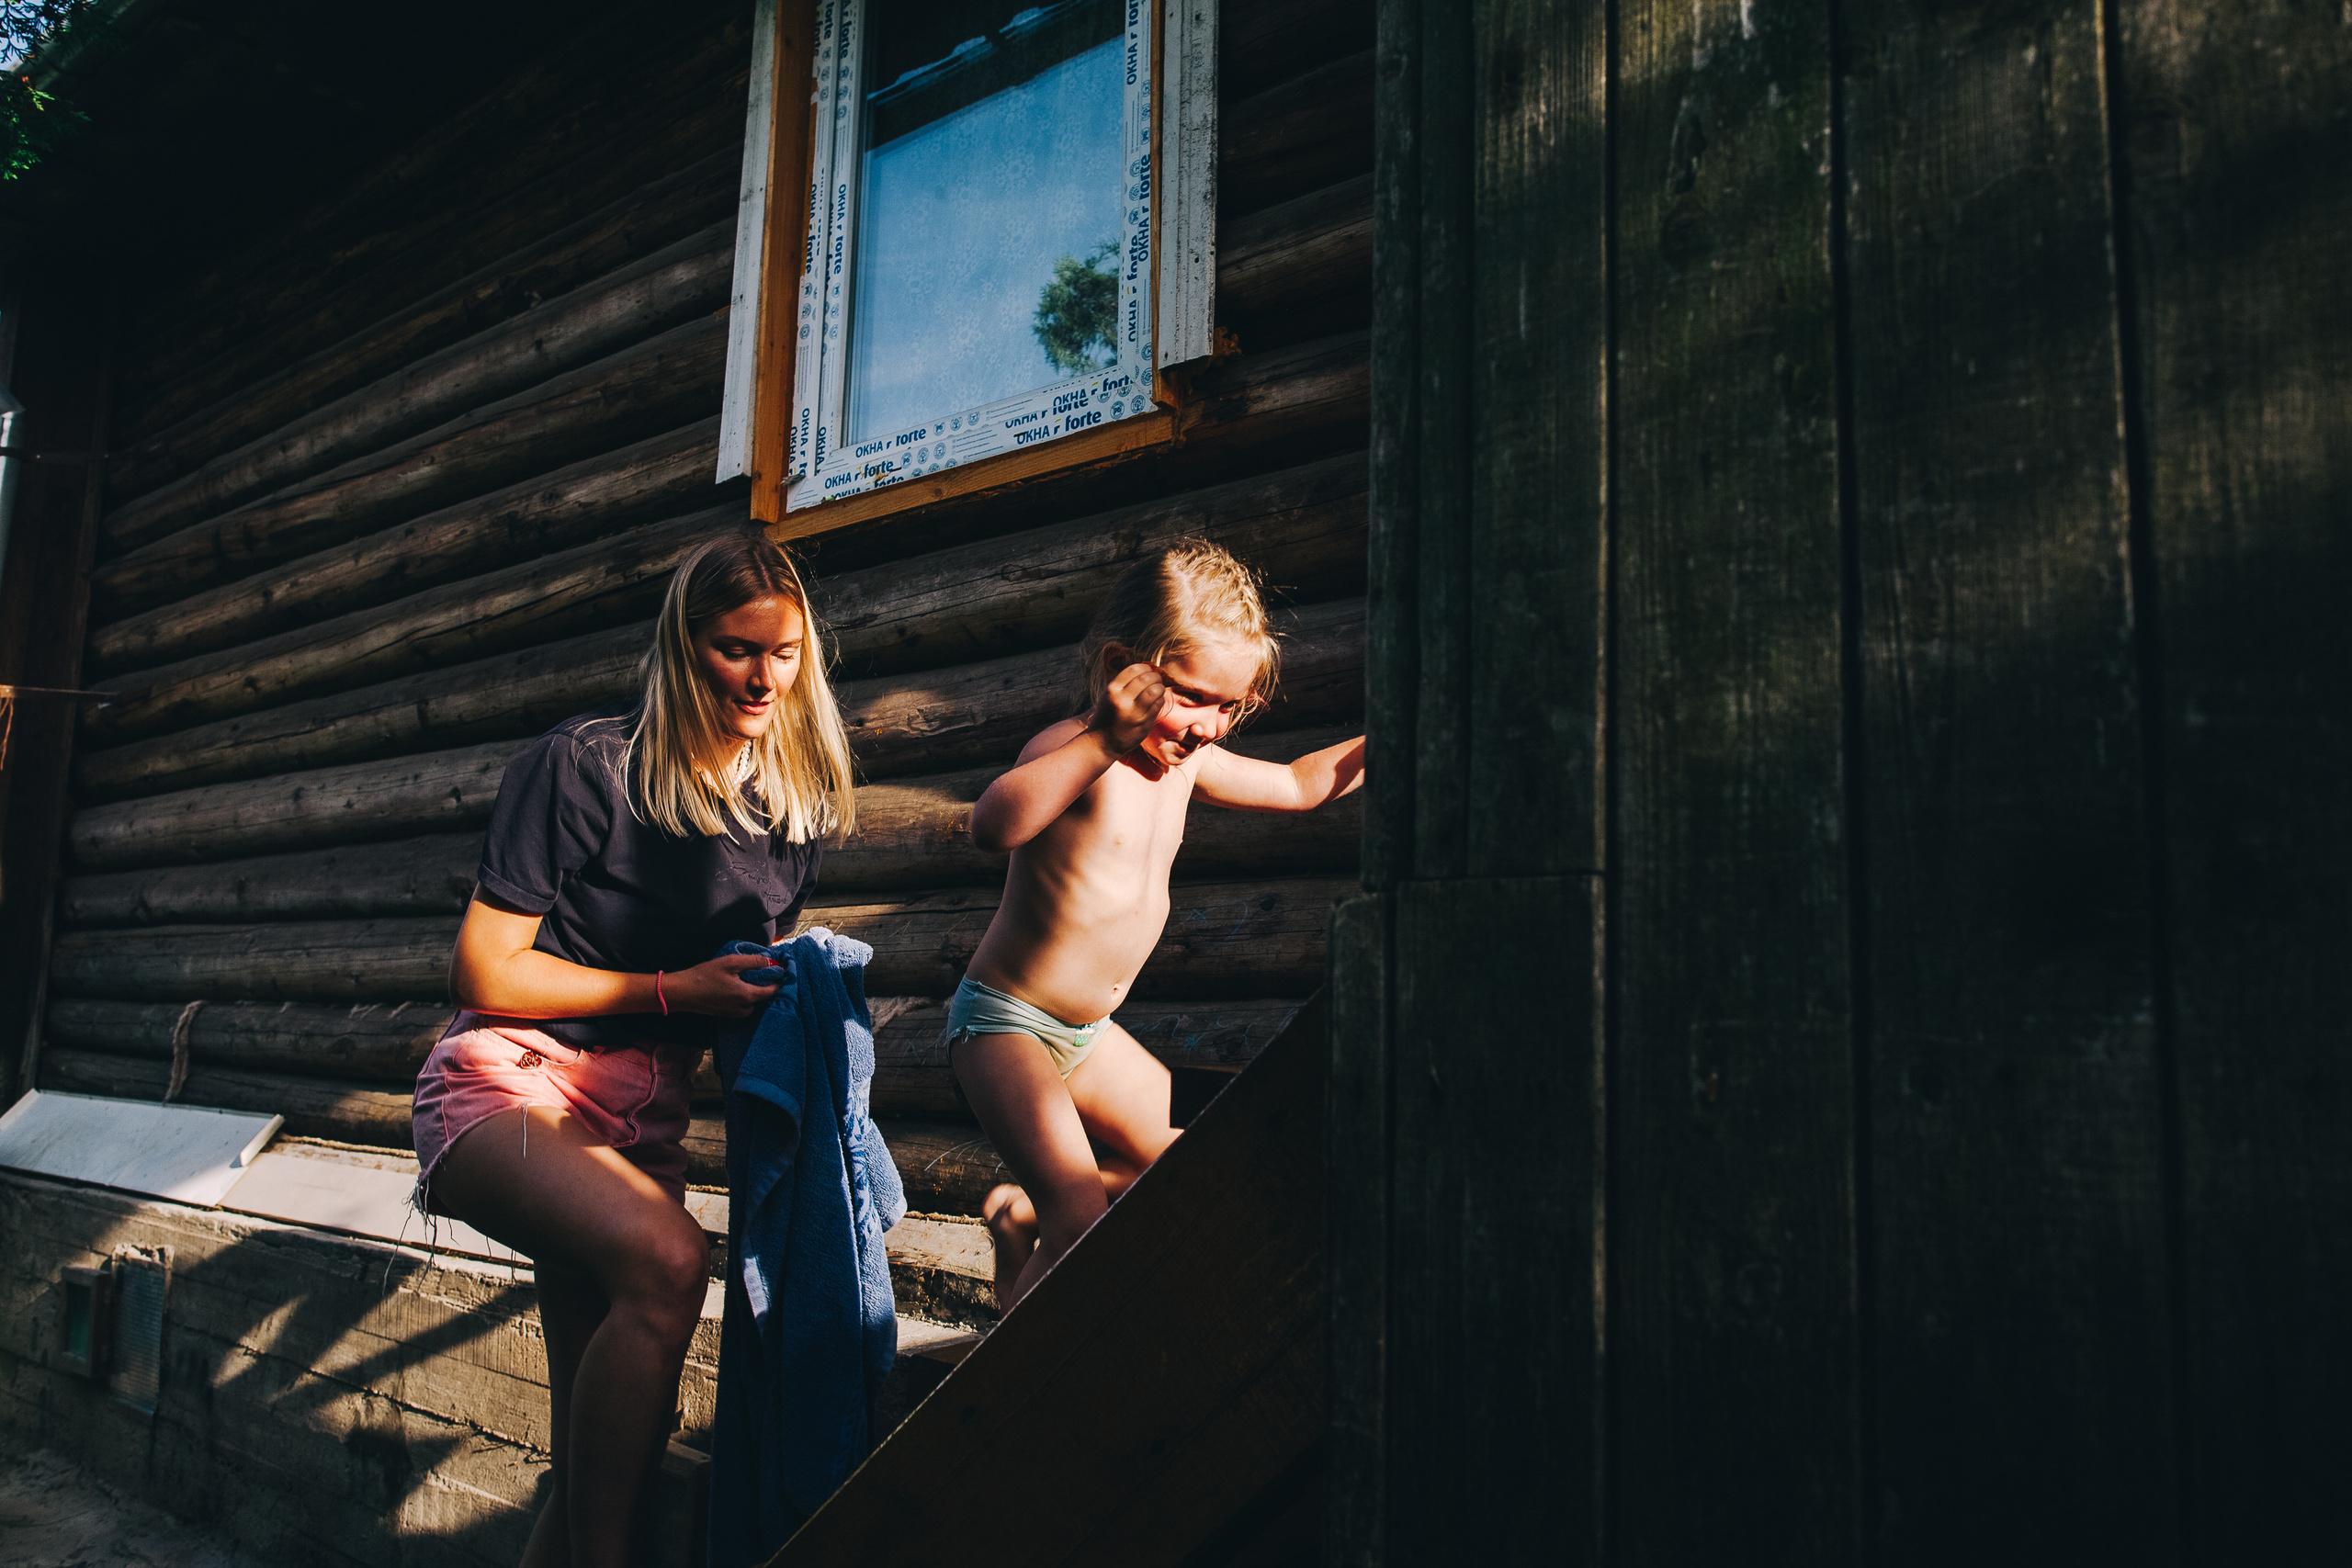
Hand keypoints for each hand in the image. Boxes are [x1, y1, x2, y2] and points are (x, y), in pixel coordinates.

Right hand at [663, 951, 783, 1016]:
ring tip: (746, 975)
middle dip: (766, 983)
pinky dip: (745, 994)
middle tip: (762, 968)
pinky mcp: (728, 1014)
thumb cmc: (704, 976)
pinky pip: (744, 1004)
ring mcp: (736, 1014)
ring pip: (754, 1000)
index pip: (774, 990)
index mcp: (747, 996)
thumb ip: (753, 961)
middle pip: (765, 996)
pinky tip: (736, 983)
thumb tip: (770, 961)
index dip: (780, 978)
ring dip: (754, 989)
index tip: (781, 968)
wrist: (682, 992)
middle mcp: (744, 1009)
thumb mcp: (730, 963)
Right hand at [1090, 659, 1172, 751]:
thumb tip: (1148, 669)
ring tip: (1158, 690)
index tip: (1148, 671)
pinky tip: (1156, 701)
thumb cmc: (1108, 715)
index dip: (1146, 668)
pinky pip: (1158, 705)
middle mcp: (1122, 700)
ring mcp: (1134, 713)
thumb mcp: (1109, 695)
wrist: (1102, 742)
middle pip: (1147, 679)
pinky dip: (1160, 700)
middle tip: (1157, 680)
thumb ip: (1124, 682)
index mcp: (1112, 690)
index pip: (1135, 669)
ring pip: (1155, 691)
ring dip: (1160, 688)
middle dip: (1156, 677)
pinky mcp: (1143, 724)